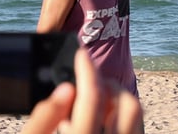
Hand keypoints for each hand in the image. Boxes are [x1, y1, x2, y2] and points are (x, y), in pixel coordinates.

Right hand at [21, 49, 142, 133]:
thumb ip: (43, 119)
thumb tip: (63, 90)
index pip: (93, 99)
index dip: (87, 72)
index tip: (80, 53)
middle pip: (126, 103)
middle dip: (105, 82)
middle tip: (83, 77)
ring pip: (134, 112)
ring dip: (113, 96)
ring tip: (87, 97)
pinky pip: (132, 124)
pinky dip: (116, 111)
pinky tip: (94, 115)